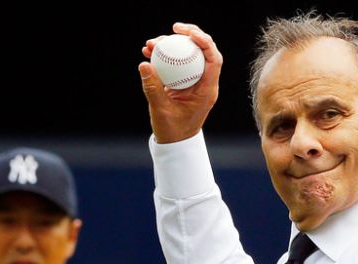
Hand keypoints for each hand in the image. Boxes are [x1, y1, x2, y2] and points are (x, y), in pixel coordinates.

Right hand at [138, 23, 222, 143]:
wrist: (175, 142)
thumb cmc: (172, 130)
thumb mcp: (160, 109)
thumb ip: (152, 88)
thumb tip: (144, 64)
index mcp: (207, 90)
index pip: (214, 60)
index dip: (205, 42)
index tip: (188, 33)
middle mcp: (204, 83)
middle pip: (204, 52)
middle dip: (190, 35)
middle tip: (173, 28)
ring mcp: (195, 81)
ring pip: (189, 55)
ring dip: (173, 45)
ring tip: (151, 43)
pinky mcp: (184, 81)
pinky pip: (177, 63)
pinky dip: (165, 56)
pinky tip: (148, 52)